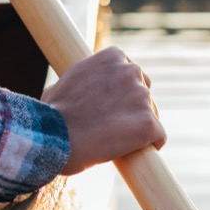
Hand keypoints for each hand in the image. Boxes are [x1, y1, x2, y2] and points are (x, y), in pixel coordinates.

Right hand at [40, 46, 166, 174]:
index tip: (112, 105)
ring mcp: (142, 97)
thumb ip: (80, 81)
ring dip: (139, 127)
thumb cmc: (50, 115)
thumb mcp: (62, 84)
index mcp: (112, 57)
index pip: (129, 70)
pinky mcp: (149, 123)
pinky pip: (159, 136)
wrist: (53, 137)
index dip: (121, 91)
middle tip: (116, 125)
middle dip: (133, 107)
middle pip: (144, 90)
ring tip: (118, 142)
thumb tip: (73, 91)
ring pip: (151, 114)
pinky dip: (151, 144)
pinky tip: (137, 152)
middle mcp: (131, 72)